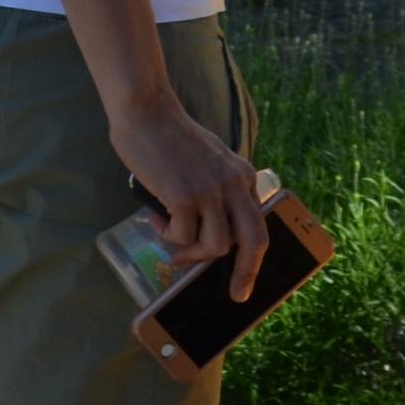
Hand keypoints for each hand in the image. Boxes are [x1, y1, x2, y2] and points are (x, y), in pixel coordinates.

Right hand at [111, 94, 268, 301]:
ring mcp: (210, 192)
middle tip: (236, 294)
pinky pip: (182, 235)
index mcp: (243, 175)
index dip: (253, 254)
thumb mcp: (209, 159)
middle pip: (254, 241)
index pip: (258, 223)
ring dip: (191, 251)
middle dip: (246, 274)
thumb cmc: (169, 135)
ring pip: (215, 246)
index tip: (245, 277)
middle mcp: (234, 184)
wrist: (145, 110)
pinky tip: (154, 218)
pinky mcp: (184, 196)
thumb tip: (211, 225)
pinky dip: (167, 234)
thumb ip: (218, 186)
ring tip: (171, 240)